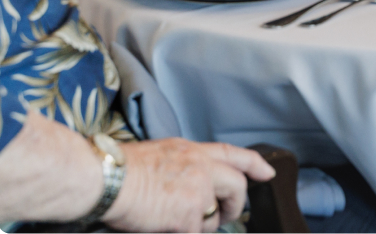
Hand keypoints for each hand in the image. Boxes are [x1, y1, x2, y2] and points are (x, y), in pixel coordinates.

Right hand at [105, 138, 274, 232]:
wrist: (108, 178)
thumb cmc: (121, 169)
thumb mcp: (161, 154)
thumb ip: (183, 166)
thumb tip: (191, 186)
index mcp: (192, 150)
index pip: (232, 153)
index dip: (254, 163)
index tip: (267, 173)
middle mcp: (201, 167)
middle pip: (237, 185)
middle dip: (235, 206)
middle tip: (225, 216)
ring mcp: (198, 190)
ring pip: (213, 218)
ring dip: (199, 226)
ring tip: (175, 223)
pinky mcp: (189, 215)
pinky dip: (182, 233)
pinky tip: (163, 228)